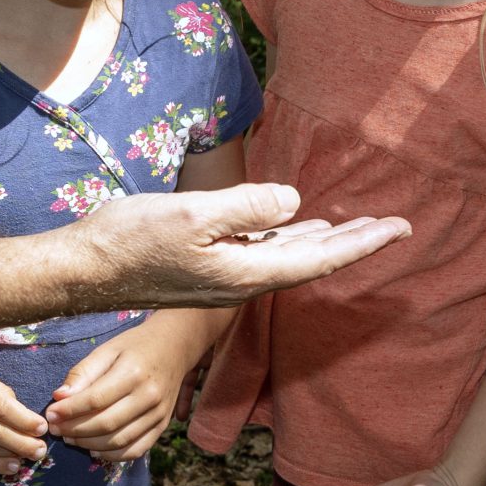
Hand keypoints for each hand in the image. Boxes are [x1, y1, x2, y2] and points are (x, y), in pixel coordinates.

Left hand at [46, 319, 192, 462]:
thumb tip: (59, 396)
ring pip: (119, 441)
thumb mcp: (107, 349)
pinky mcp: (162, 426)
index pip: (95, 399)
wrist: (175, 347)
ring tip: (70, 438)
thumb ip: (83, 373)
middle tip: (56, 429)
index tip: (50, 414)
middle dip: (74, 430)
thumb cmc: (135, 346)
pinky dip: (112, 455)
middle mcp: (149, 396)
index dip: (69, 411)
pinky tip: (93, 448)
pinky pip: (136, 450)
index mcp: (133, 373)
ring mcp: (158, 414)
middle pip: (106, 424)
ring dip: (88, 444)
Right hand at [68, 183, 410, 311]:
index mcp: (247, 273)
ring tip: (357, 226)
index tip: (400, 229)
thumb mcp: (193, 216)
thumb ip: (247, 209)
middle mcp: (242, 281)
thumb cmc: (132, 241)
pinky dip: (290, 238)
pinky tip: (296, 225)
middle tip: (396, 226)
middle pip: (313, 261)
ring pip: (289, 257)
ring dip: (325, 240)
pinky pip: (264, 252)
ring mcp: (225, 276)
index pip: (321, 258)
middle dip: (356, 242)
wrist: (85, 270)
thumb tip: (294, 204)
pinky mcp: (207, 267)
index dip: (363, 242)